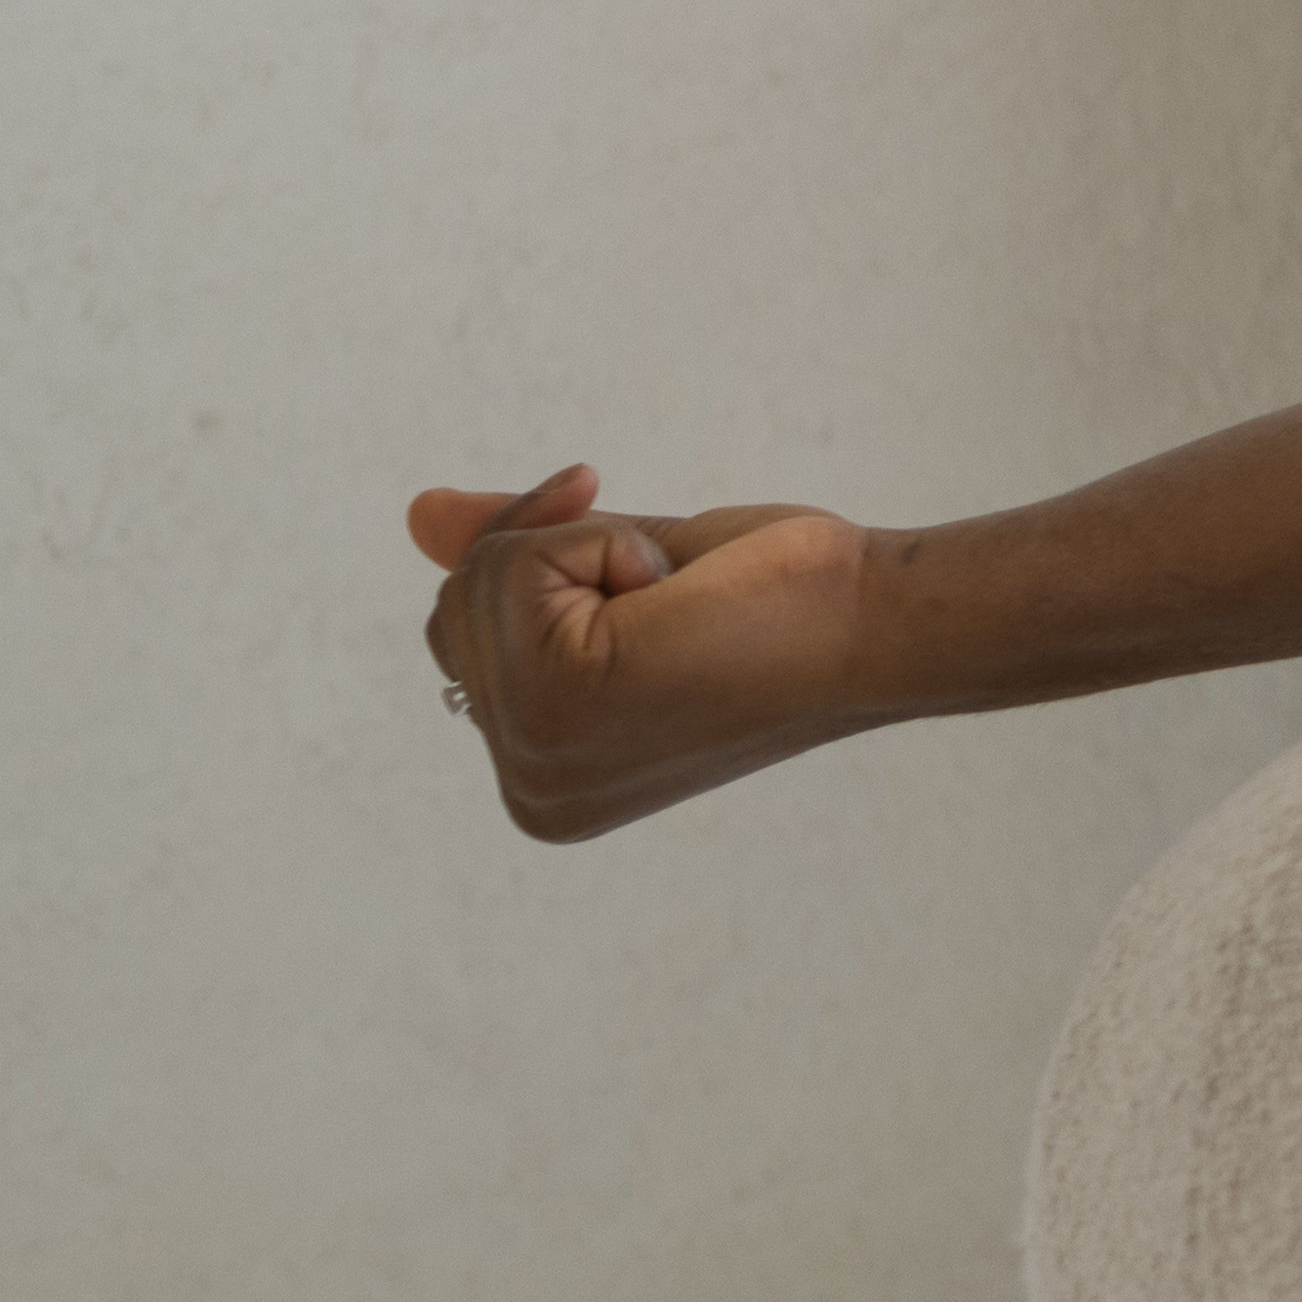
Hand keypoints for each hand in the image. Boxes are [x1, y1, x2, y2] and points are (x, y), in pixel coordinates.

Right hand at [405, 469, 907, 841]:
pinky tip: (674, 595)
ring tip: (676, 604)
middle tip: (673, 600)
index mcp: (545, 779)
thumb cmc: (786, 603)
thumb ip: (524, 558)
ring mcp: (537, 756)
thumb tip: (419, 512)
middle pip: (455, 606)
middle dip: (561, 558)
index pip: (461, 636)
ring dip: (590, 550)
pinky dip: (604, 541)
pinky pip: (519, 560)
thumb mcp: (628, 570)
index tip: (653, 590)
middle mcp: (531, 789)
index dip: (546, 572)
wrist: (882, 622)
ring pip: (480, 578)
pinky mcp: (559, 701)